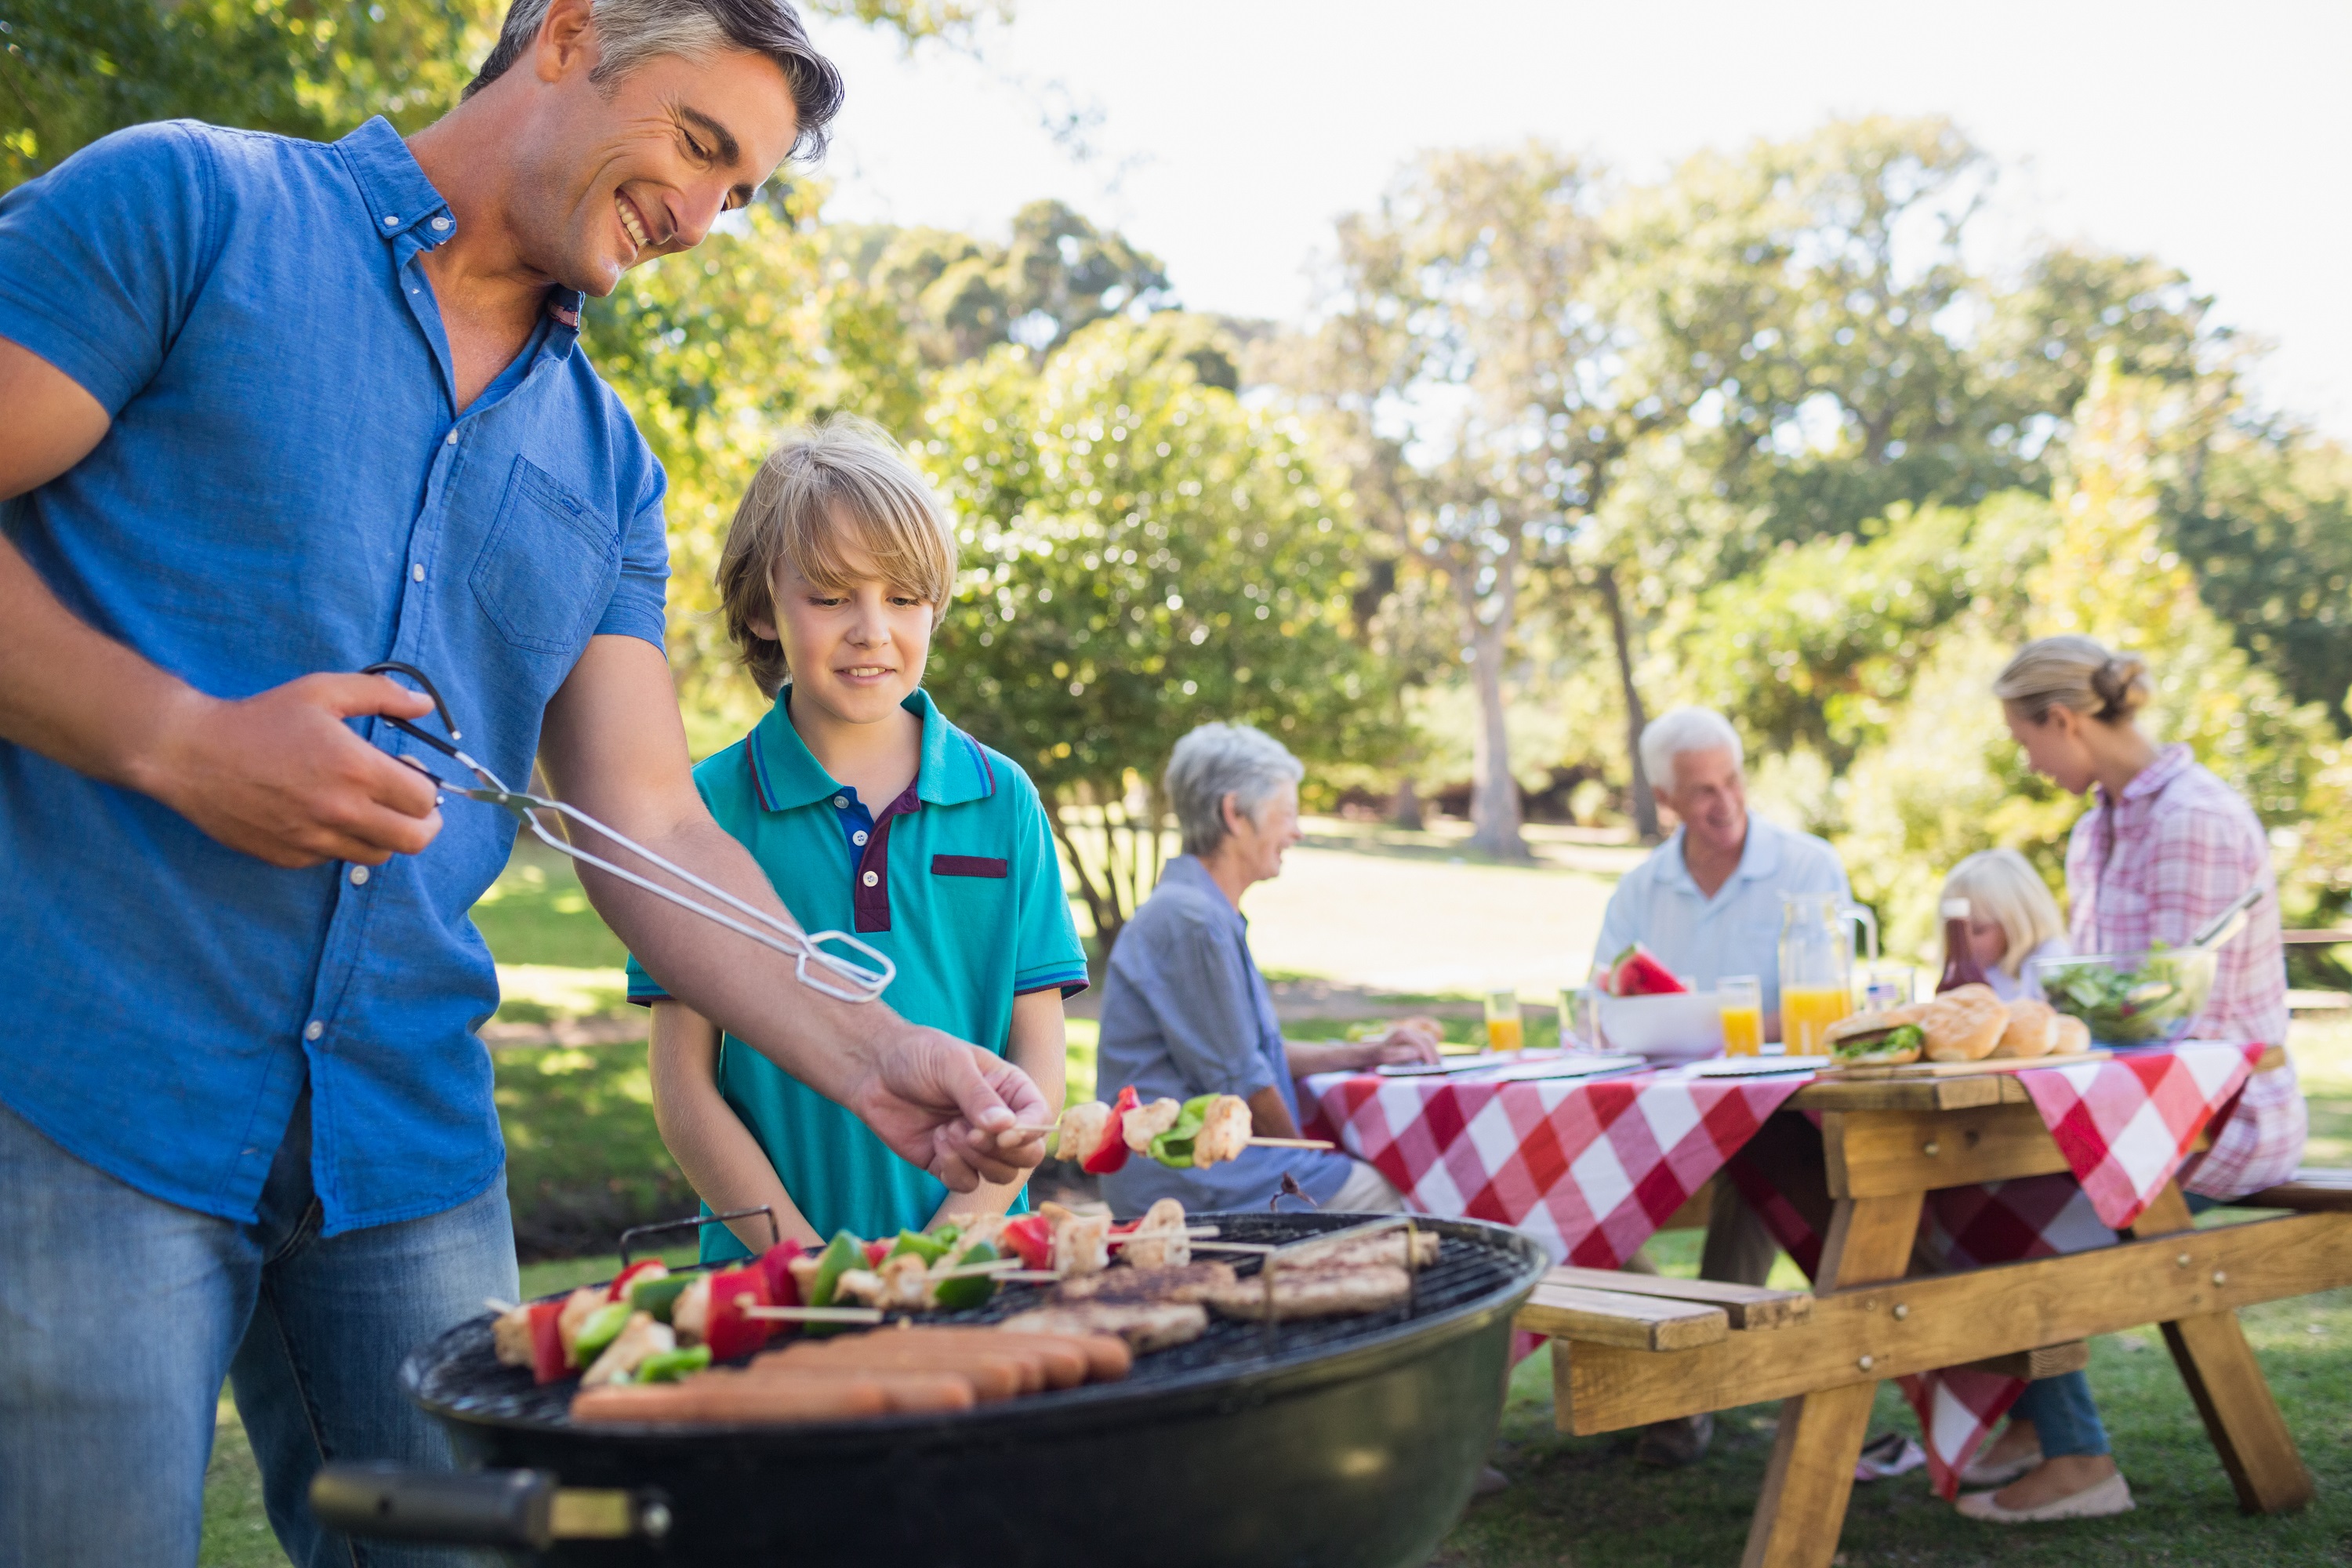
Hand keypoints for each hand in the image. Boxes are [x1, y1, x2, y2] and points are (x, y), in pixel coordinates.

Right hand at [137, 673, 443, 867]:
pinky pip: (336, 859)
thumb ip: (382, 695)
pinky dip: (343, 842)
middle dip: (424, 824)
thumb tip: (426, 704)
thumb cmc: (261, 719)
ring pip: (378, 856)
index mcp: (356, 770)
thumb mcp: (323, 691)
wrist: (192, 754)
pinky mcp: (290, 857)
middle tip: (413, 808)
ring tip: (369, 809)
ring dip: (385, 835)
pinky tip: (326, 816)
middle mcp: (340, 811)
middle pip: (414, 841)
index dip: (426, 787)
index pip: (423, 800)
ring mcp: (315, 839)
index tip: (410, 772)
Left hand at [843, 1024, 1053, 1191]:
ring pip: (1000, 1174)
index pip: (1039, 1119)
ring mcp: (976, 1146)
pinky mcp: (949, 1164)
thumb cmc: (918, 1055)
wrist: (874, 1070)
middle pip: (1027, 1156)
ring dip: (975, 1159)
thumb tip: (1006, 1127)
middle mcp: (1000, 1121)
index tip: (1003, 1135)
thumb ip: (978, 1096)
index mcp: (1011, 1090)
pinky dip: (954, 1169)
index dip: (1028, 1133)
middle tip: (970, 1134)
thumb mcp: (951, 1064)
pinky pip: (966, 1183)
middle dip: (1000, 1151)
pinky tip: (935, 1141)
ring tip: (947, 1131)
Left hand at [1357, 1015, 1443, 1067]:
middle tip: (1438, 1067)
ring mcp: (1411, 1033)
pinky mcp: (1413, 1037)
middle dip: (1434, 1054)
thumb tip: (1417, 1053)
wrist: (1373, 1051)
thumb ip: (1400, 1054)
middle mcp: (1408, 1030)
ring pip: (1428, 1039)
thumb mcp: (1385, 1057)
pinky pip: (1426, 1041)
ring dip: (1434, 1051)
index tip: (1432, 1067)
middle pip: (1427, 1040)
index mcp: (1402, 1034)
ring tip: (1438, 1065)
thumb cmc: (1379, 1056)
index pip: (1420, 1044)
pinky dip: (1431, 1049)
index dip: (1428, 1055)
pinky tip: (1433, 1060)